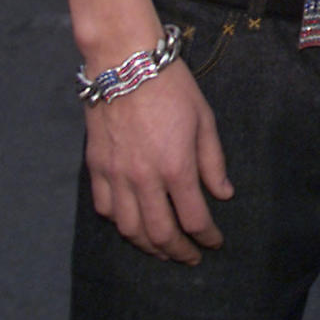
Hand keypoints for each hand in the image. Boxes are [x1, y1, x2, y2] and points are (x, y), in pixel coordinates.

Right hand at [83, 61, 232, 262]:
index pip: (194, 219)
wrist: (125, 62)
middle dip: (178, 251)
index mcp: (175, 167)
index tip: (214, 242)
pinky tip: (132, 224)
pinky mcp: (96, 168)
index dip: (207, 237)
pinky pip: (105, 209)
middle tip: (190, 257)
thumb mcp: (204, 119)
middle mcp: (144, 179)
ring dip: (148, 246)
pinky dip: (120, 224)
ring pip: (130, 229)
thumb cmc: (171, 86)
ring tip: (162, 249)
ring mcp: (116, 176)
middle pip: (161, 233)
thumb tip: (222, 194)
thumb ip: (213, 161)